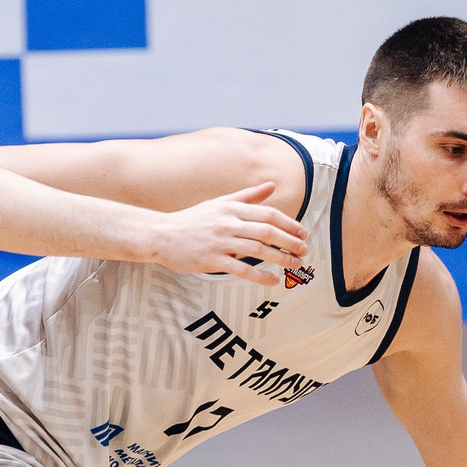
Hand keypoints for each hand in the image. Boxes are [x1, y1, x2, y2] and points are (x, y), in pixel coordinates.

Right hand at [143, 183, 307, 284]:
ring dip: (280, 258)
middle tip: (304, 251)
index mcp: (232, 209)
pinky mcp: (212, 260)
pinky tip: (273, 280)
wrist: (162, 234)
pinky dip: (260, 275)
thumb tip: (271, 186)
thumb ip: (247, 196)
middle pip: (267, 231)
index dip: (289, 224)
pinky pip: (242, 269)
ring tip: (295, 265)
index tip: (303, 233)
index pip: (268, 214)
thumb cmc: (193, 220)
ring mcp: (220, 241)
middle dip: (290, 241)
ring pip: (258, 249)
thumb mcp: (220, 203)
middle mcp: (228, 223)